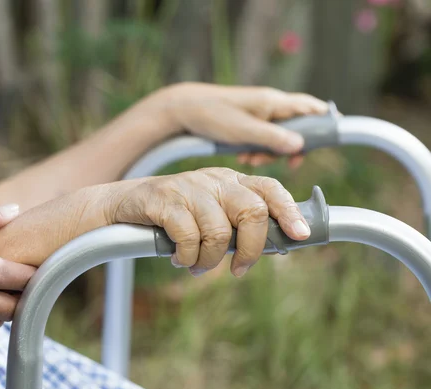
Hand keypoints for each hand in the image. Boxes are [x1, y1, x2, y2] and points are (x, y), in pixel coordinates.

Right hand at [107, 167, 309, 276]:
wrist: (124, 203)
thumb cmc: (173, 214)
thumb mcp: (209, 211)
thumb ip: (236, 223)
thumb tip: (271, 247)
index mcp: (231, 180)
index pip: (269, 188)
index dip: (289, 211)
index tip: (301, 234)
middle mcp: (215, 180)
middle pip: (252, 211)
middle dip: (251, 249)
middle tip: (239, 270)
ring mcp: (189, 187)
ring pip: (219, 232)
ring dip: (210, 261)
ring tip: (196, 267)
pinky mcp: (166, 200)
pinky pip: (189, 237)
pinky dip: (187, 257)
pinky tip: (178, 258)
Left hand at [157, 83, 328, 167]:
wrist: (183, 109)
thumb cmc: (212, 114)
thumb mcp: (243, 130)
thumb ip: (272, 138)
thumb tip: (300, 145)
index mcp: (274, 102)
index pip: (312, 108)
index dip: (326, 122)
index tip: (332, 140)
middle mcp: (270, 107)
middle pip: (297, 128)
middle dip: (289, 148)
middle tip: (272, 159)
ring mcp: (260, 115)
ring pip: (278, 138)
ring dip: (268, 152)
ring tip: (249, 159)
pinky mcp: (248, 124)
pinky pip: (262, 140)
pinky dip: (256, 150)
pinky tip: (242, 157)